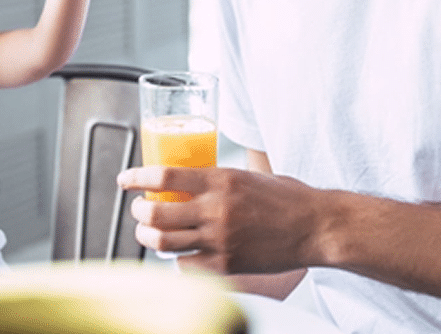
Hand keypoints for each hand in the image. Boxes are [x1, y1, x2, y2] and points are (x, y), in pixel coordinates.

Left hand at [117, 165, 320, 274]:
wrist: (316, 226)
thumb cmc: (286, 197)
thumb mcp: (248, 175)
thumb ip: (219, 179)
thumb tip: (190, 178)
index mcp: (221, 179)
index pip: (164, 174)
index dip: (136, 177)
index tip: (124, 179)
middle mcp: (216, 208)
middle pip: (156, 211)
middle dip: (138, 210)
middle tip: (138, 208)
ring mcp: (220, 239)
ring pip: (163, 241)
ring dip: (148, 235)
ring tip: (148, 230)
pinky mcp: (227, 264)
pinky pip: (185, 265)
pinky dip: (176, 258)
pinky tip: (179, 252)